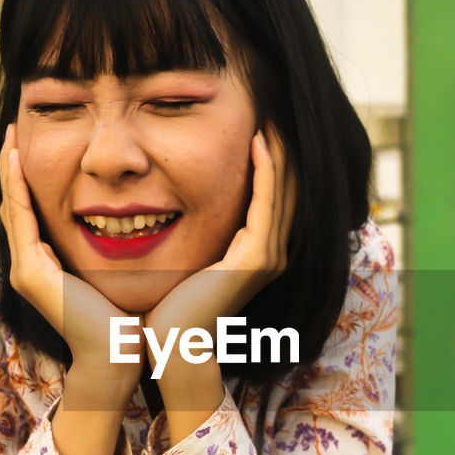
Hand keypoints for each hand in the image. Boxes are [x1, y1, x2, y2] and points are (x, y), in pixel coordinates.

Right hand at [0, 125, 143, 396]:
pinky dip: (18, 187)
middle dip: (14, 167)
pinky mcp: (30, 273)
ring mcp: (26, 270)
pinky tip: (18, 158)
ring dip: (11, 169)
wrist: (120, 356)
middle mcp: (30, 267)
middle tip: (15, 131)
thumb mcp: (119, 272)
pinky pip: (21, 218)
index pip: (32, 212)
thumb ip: (118, 250)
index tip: (33, 144)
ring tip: (13, 136)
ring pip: (13, 207)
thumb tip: (137, 224)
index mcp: (48, 267)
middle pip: (16, 205)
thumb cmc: (129, 320)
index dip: (30, 179)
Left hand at [143, 123, 296, 358]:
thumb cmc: (169, 309)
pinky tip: (258, 144)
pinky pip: (266, 204)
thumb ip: (195, 237)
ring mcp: (267, 258)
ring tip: (268, 117)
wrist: (171, 345)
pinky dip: (266, 172)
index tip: (258, 124)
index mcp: (257, 254)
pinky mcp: (256, 260)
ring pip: (281, 192)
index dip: (270, 160)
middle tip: (270, 109)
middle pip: (285, 189)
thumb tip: (175, 208)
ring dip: (277, 152)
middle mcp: (270, 254)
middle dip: (279, 149)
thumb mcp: (188, 261)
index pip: (273, 196)